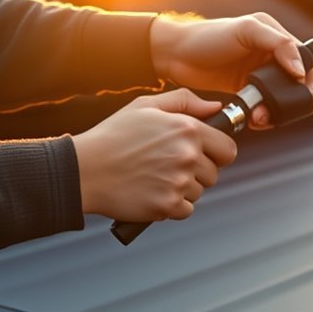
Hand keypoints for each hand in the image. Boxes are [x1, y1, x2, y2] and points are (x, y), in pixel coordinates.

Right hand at [72, 89, 236, 221]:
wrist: (84, 169)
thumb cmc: (113, 136)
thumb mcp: (146, 105)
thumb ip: (185, 101)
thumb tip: (216, 107)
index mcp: (188, 129)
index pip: (228, 150)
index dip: (217, 154)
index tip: (204, 156)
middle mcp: (188, 155)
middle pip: (213, 174)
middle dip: (196, 173)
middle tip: (167, 166)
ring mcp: (179, 182)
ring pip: (198, 192)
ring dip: (182, 189)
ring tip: (154, 177)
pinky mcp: (168, 204)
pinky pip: (185, 210)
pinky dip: (172, 206)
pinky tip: (152, 192)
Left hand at [149, 13, 312, 128]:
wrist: (175, 55)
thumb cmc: (207, 36)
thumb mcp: (245, 31)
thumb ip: (278, 44)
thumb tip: (301, 70)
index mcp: (276, 36)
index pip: (307, 59)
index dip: (310, 78)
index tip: (304, 93)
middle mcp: (271, 55)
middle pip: (299, 83)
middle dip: (293, 101)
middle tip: (278, 111)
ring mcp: (260, 74)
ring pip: (283, 99)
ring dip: (277, 112)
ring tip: (260, 118)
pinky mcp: (248, 90)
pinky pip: (266, 107)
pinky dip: (264, 116)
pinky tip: (254, 119)